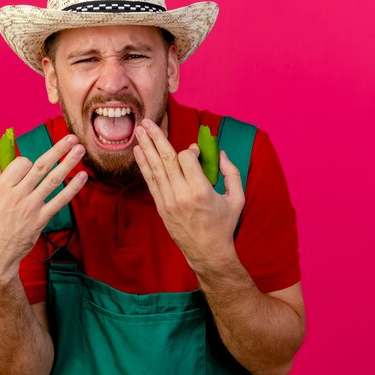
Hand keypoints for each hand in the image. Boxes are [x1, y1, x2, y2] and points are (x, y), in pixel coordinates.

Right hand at [0, 134, 86, 284]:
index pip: (20, 164)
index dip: (27, 161)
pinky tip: (82, 177)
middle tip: (71, 137)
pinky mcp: (41, 219)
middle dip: (57, 150)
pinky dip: (72, 188)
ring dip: (68, 163)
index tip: (28, 166)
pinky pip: (60, 201)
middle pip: (40, 167)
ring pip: (52, 180)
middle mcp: (17, 195)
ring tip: (80, 150)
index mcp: (0, 189)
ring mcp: (31, 207)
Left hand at [133, 119, 243, 270]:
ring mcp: (168, 201)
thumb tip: (221, 152)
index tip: (195, 152)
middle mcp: (181, 194)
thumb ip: (231, 172)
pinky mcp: (161, 206)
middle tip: (147, 121)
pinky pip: (150, 181)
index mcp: (201, 191)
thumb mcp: (237, 198)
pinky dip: (143, 165)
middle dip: (156, 138)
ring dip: (146, 147)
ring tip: (139, 130)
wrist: (207, 252)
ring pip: (155, 168)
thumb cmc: (224, 224)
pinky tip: (138, 152)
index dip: (189, 150)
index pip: (186, 159)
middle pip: (166, 159)